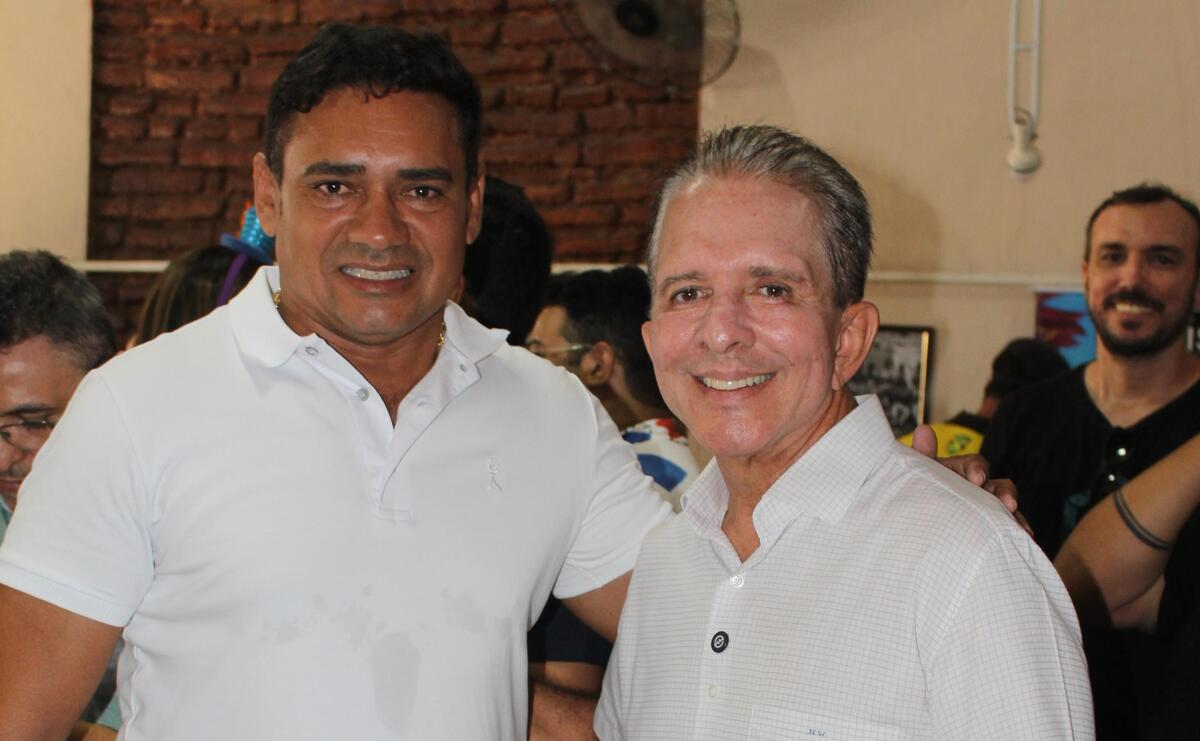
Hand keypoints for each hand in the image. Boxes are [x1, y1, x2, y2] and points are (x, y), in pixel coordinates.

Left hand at [910, 424, 1031, 536]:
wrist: (916, 516)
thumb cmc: (918, 487)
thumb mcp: (919, 472)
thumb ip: (923, 454)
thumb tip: (923, 429)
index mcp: (961, 470)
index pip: (975, 464)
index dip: (978, 469)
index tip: (977, 478)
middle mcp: (979, 487)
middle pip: (999, 486)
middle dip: (1005, 494)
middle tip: (1009, 504)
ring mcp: (987, 506)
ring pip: (1007, 508)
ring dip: (1017, 516)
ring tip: (1023, 529)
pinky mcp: (992, 525)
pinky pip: (1008, 527)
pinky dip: (1017, 532)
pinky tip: (1025, 540)